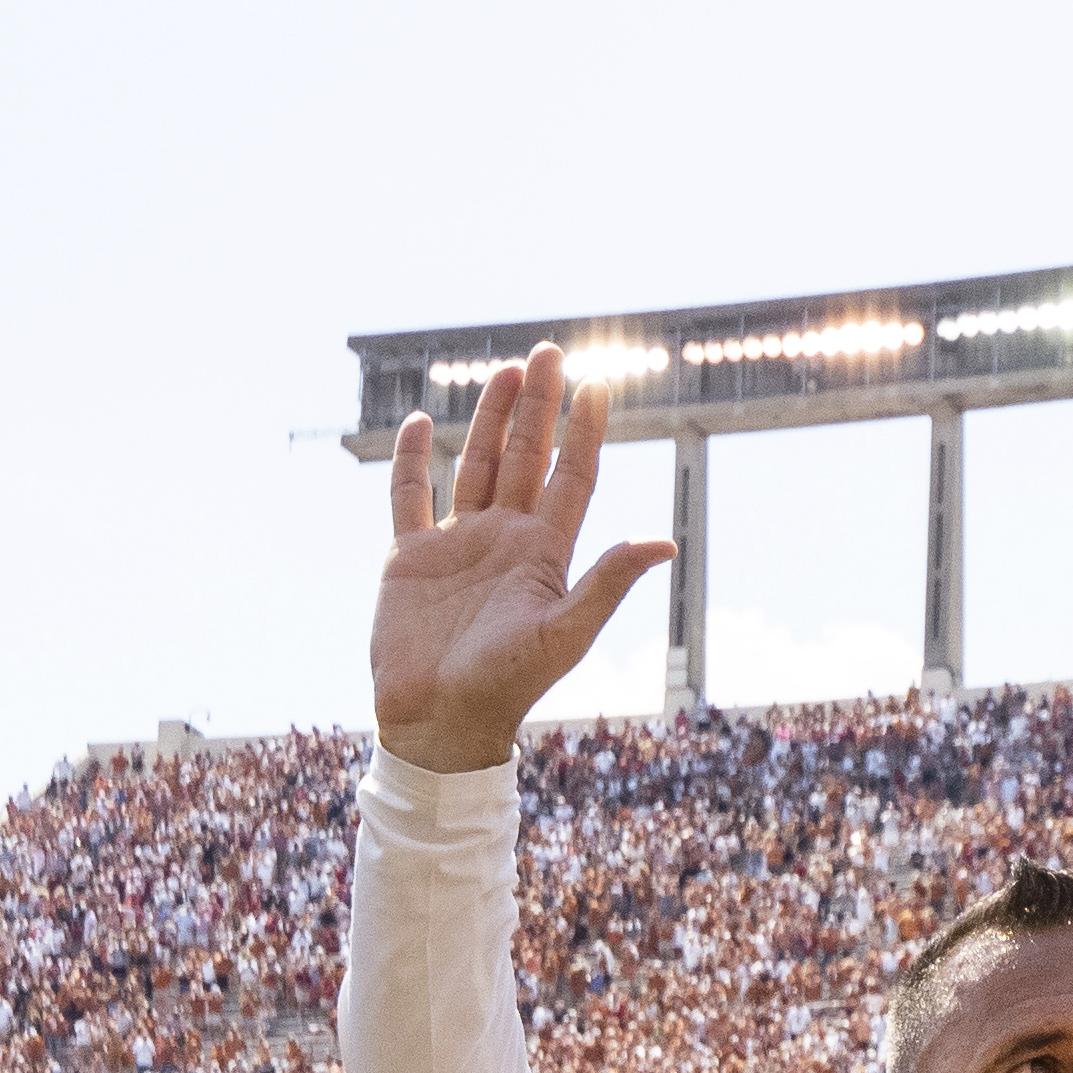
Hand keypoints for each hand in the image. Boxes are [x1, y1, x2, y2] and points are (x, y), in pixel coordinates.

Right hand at [373, 347, 676, 774]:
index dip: (584, 433)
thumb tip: (663, 541)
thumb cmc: (507, 686)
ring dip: (488, 419)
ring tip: (504, 371)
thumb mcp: (564, 632)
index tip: (597, 386)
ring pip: (474, 464)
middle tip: (548, 351)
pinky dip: (411, 459)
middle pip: (524, 458)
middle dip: (536, 406)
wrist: (440, 721)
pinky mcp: (409, 557)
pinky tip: (417, 422)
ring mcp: (456, 545)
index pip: (571, 479)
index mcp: (544, 554)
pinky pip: (408, 496)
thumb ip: (607, 583)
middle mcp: (503, 540)